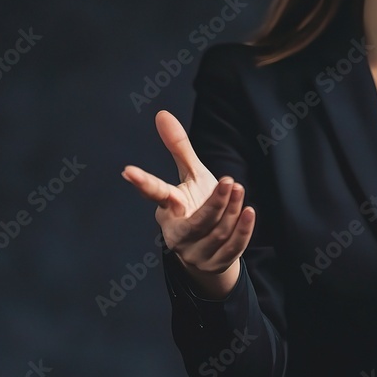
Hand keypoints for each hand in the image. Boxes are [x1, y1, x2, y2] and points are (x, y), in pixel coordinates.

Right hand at [121, 110, 254, 298]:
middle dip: (214, 203)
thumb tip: (162, 113)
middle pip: (196, 223)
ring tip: (238, 189)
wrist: (208, 247)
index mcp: (168, 210)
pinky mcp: (217, 262)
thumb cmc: (197, 205)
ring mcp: (197, 252)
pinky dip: (242, 230)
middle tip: (228, 181)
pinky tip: (248, 211)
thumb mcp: (190, 175)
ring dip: (231, 211)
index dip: (142, 182)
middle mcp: (178, 235)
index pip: (155, 194)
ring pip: (217, 233)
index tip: (127, 170)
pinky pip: (232, 247)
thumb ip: (179, 148)